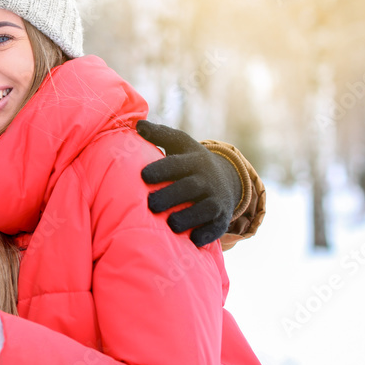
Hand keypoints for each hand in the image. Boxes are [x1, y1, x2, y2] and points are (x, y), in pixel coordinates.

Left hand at [136, 120, 239, 247]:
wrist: (225, 179)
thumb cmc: (190, 161)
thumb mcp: (179, 144)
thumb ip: (159, 134)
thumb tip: (138, 124)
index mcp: (194, 160)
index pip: (177, 164)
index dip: (161, 169)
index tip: (143, 176)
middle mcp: (207, 179)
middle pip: (189, 188)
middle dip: (170, 196)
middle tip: (150, 204)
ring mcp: (216, 199)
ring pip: (204, 209)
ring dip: (187, 218)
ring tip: (169, 223)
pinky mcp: (222, 218)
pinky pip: (216, 228)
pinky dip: (206, 234)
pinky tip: (192, 240)